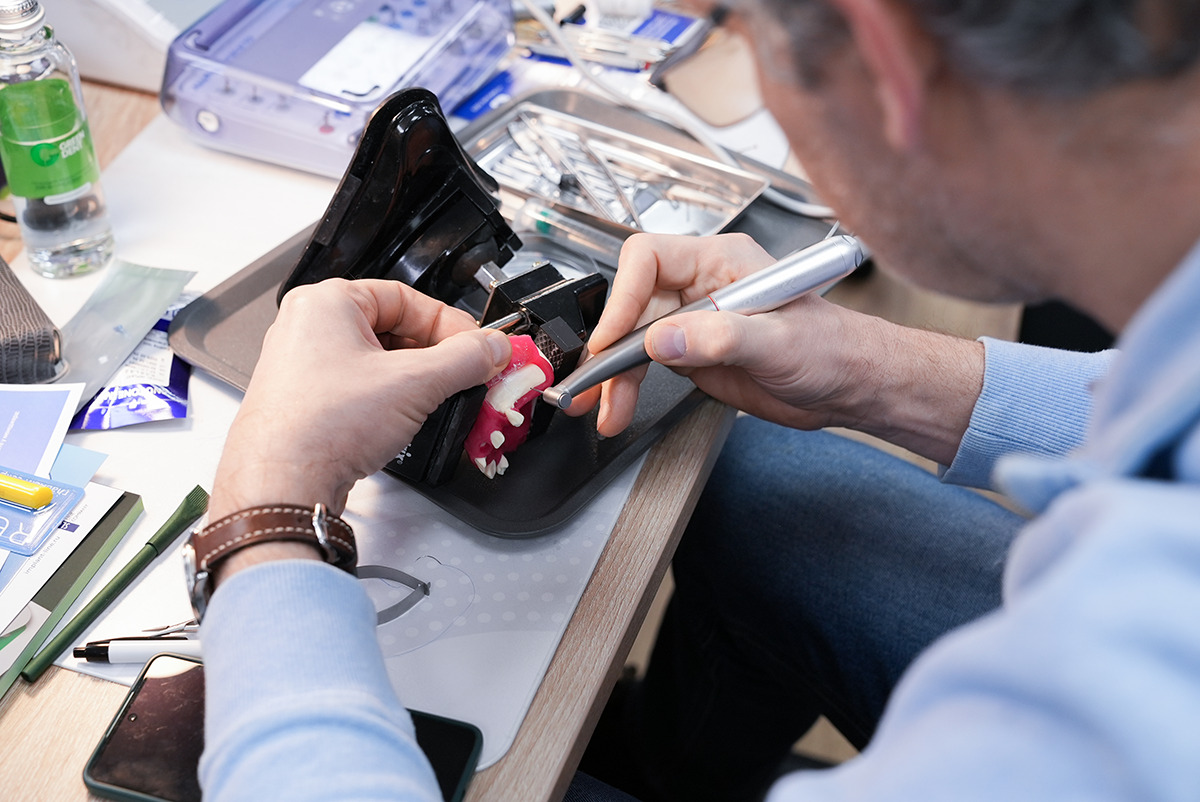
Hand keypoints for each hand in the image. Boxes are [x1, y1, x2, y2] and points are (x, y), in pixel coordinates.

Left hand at [210, 279, 510, 520]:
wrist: (280, 485)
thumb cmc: (321, 426)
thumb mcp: (415, 384)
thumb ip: (465, 359)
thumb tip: (491, 348)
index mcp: (326, 303)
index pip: (407, 298)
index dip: (450, 323)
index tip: (477, 345)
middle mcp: (308, 328)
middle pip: (393, 329)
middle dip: (435, 354)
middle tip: (466, 373)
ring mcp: (302, 366)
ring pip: (377, 361)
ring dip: (413, 379)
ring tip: (437, 399)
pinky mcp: (305, 402)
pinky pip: (359, 388)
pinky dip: (388, 399)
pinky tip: (403, 420)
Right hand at [570, 233, 983, 465]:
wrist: (851, 387)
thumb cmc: (833, 349)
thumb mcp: (780, 341)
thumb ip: (720, 336)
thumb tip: (664, 339)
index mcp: (720, 262)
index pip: (649, 260)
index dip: (624, 297)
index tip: (616, 339)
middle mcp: (701, 286)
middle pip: (631, 305)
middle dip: (610, 346)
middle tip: (595, 384)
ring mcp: (694, 321)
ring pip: (632, 340)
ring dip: (613, 376)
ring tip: (603, 409)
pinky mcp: (692, 354)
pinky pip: (644, 365)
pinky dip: (626, 387)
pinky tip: (618, 408)